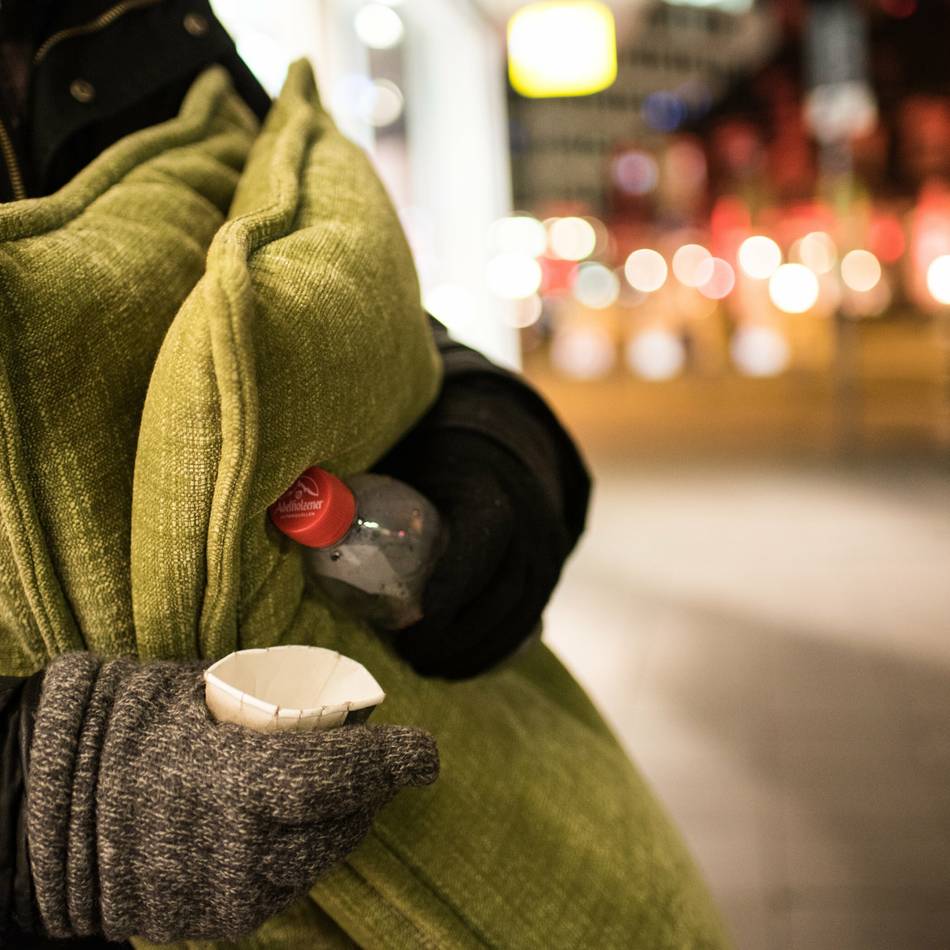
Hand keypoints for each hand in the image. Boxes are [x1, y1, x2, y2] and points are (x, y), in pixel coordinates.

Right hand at [27, 653, 437, 942]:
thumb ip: (263, 706)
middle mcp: (246, 849)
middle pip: (344, 823)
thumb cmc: (120, 732)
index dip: (394, 763)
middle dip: (367, 791)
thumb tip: (324, 702)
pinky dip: (295, 857)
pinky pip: (283, 887)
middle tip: (364, 763)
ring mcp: (232, 894)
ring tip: (317, 794)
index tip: (426, 753)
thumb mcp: (194, 695)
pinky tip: (277, 830)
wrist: (43, 815)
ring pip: (320, 861)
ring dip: (333, 826)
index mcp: (242, 781)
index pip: (344, 776)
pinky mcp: (218, 923)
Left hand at [376, 428, 571, 678]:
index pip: (475, 554)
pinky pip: (530, 621)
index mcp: (491, 494)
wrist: (502, 453)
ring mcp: (546, 552)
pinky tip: (462, 666)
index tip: (406, 628)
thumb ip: (363, 487)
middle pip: (499, 594)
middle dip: (455, 637)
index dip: (446, 596)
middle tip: (412, 656)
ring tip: (432, 667)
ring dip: (475, 652)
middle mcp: (529, 525)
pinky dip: (496, 649)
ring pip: (518, 615)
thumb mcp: (406, 459)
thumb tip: (294, 518)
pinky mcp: (550, 573)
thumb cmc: (440, 460)